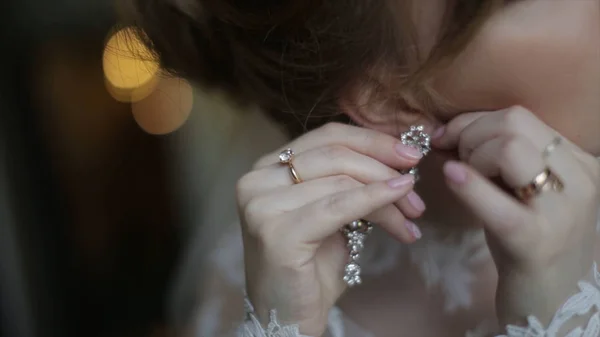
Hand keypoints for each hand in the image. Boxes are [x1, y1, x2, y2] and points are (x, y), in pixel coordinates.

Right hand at [237, 123, 423, 335]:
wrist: (288, 317)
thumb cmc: (311, 266)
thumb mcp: (331, 212)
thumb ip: (350, 182)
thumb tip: (398, 159)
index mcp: (267, 168)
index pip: (327, 137)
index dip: (372, 140)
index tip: (410, 154)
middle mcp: (256, 180)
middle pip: (335, 155)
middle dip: (384, 168)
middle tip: (417, 191)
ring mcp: (261, 205)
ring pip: (342, 180)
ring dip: (387, 195)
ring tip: (412, 215)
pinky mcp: (276, 232)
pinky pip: (338, 206)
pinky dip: (374, 201)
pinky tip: (399, 209)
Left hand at [433, 106, 599, 327]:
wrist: (552, 302)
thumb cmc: (529, 242)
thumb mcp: (523, 190)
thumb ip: (499, 157)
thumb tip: (449, 130)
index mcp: (578, 161)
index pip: (519, 115)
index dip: (472, 121)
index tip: (445, 136)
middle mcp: (580, 179)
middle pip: (514, 122)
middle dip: (469, 134)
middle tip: (454, 159)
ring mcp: (562, 210)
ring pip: (509, 148)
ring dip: (471, 155)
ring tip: (462, 177)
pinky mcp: (536, 240)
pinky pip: (496, 200)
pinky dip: (468, 184)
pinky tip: (451, 177)